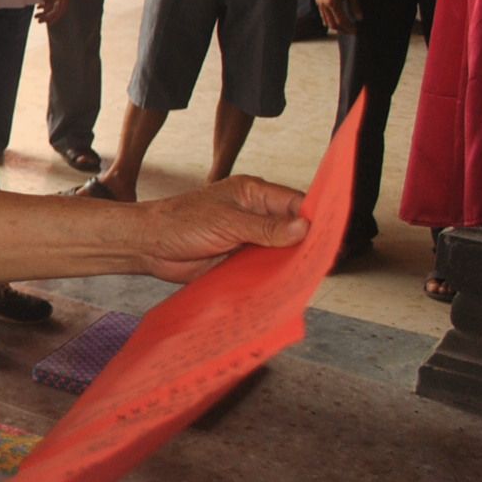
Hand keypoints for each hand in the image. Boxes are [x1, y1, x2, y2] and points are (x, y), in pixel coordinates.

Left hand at [37, 0, 68, 25]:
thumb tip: (47, 9)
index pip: (61, 9)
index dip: (54, 17)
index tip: (45, 22)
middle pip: (56, 8)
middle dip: (48, 15)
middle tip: (38, 20)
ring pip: (52, 4)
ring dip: (45, 10)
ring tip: (37, 15)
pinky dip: (44, 3)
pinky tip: (39, 6)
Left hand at [135, 176, 308, 281]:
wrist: (149, 245)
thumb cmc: (181, 222)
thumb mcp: (227, 222)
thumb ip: (265, 228)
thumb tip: (303, 228)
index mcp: (253, 194)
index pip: (295, 203)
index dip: (315, 219)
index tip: (333, 236)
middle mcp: (254, 215)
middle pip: (292, 229)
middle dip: (307, 244)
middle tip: (325, 262)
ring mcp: (247, 238)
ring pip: (280, 251)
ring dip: (291, 263)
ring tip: (310, 277)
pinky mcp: (238, 260)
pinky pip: (264, 268)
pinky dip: (274, 276)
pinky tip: (287, 287)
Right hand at [316, 0, 358, 33]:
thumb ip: (355, 6)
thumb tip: (359, 18)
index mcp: (333, 2)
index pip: (341, 21)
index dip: (349, 27)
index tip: (355, 30)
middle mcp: (324, 4)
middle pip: (332, 24)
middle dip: (342, 29)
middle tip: (351, 31)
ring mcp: (320, 3)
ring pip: (326, 21)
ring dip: (335, 26)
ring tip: (345, 27)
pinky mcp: (318, 1)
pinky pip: (323, 15)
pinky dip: (329, 20)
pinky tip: (336, 20)